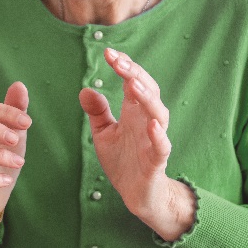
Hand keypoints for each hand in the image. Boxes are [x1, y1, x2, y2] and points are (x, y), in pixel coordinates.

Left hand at [80, 48, 192, 240]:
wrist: (136, 195)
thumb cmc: (123, 161)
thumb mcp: (104, 134)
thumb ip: (97, 112)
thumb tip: (85, 89)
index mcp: (134, 113)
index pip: (133, 82)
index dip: (124, 67)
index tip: (108, 53)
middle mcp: (147, 122)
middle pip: (148, 91)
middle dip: (135, 73)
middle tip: (118, 60)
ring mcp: (154, 140)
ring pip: (159, 114)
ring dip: (147, 98)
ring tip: (133, 83)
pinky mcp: (157, 162)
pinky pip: (162, 147)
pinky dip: (159, 136)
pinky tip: (152, 126)